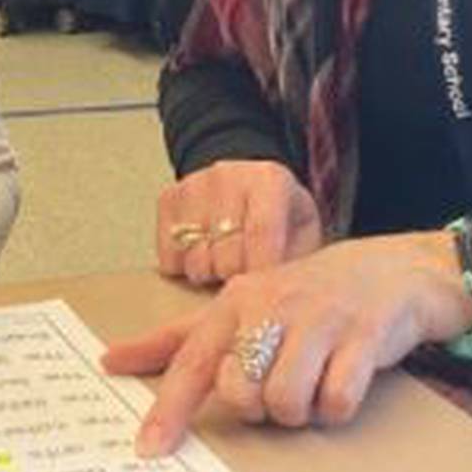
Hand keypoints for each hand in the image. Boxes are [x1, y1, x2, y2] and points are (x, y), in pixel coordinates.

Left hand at [103, 231, 471, 457]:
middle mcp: (272, 304)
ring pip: (287, 404)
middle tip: (282, 379)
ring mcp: (318, 318)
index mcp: (236, 300)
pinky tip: (343, 377)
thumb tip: (112, 358)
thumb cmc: (306, 295)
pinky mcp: (362, 335)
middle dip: (261, 405)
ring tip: (314, 378)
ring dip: (302, 408)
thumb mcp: (241, 304)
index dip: (169, 407)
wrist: (390, 269)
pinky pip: (336, 402)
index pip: (193, 361)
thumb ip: (181, 338)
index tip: (149, 448)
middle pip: (242, 395)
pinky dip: (338, 405)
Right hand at [156, 160, 322, 286]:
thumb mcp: (303, 232)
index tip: (262, 296)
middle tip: (246, 273)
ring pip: (195, 260)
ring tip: (225, 262)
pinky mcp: (169, 198)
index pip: (261, 231)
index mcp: (269, 179)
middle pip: (225, 254)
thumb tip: (280, 296)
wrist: (247, 186)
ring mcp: (194, 185)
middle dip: (237, 277)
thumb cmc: (279, 216)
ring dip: (210, 274)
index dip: (260, 270)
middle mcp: (228, 175)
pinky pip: (169, 257)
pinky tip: (203, 255)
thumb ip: (295, 260)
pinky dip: (184, 268)